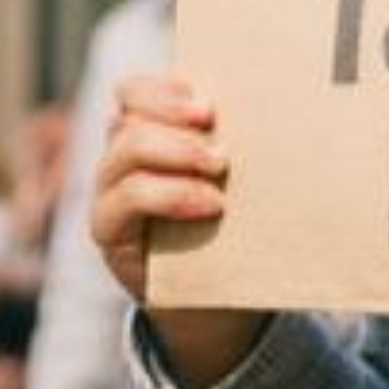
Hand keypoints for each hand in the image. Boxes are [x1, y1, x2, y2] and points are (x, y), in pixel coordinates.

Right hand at [92, 75, 229, 303]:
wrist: (214, 297)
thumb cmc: (230, 227)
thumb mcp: (231, 178)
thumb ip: (229, 144)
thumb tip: (279, 104)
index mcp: (146, 134)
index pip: (134, 93)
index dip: (164, 91)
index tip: (208, 105)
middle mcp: (120, 159)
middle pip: (129, 117)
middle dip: (175, 119)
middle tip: (222, 143)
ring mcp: (109, 192)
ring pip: (125, 150)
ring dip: (178, 152)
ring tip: (220, 169)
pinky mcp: (109, 229)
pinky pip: (127, 198)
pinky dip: (172, 194)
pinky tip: (210, 204)